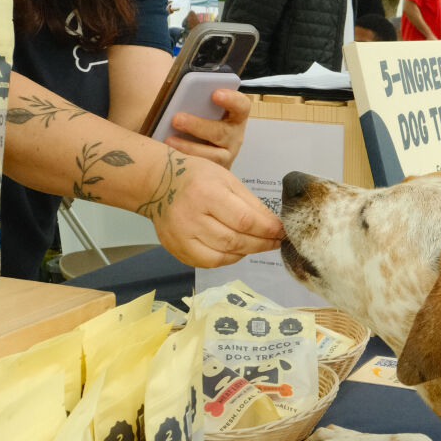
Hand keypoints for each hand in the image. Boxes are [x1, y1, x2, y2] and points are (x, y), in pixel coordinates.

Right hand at [138, 147, 282, 268]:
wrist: (158, 184)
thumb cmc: (198, 177)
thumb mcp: (227, 180)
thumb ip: (251, 203)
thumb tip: (274, 226)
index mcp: (206, 193)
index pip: (244, 220)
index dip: (267, 230)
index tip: (281, 232)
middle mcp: (191, 217)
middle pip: (234, 240)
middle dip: (260, 244)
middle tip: (275, 242)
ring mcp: (181, 236)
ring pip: (222, 256)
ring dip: (246, 252)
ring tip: (257, 244)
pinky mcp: (175, 249)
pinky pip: (207, 263)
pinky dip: (227, 259)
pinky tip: (236, 250)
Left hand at [165, 88, 249, 168]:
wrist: (191, 150)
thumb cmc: (194, 119)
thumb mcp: (197, 107)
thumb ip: (193, 97)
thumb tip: (174, 87)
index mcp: (233, 116)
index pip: (241, 106)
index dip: (231, 99)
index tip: (214, 94)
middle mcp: (233, 136)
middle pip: (221, 132)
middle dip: (198, 125)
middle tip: (176, 118)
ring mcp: (224, 156)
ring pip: (211, 156)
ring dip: (189, 147)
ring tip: (168, 140)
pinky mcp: (212, 172)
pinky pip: (201, 170)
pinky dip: (184, 162)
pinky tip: (168, 156)